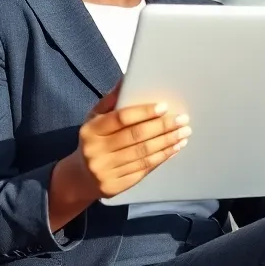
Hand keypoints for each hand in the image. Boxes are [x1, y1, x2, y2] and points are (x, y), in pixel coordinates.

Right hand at [67, 85, 190, 200]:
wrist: (80, 177)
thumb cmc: (94, 140)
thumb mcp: (95, 119)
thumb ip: (111, 101)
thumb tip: (127, 79)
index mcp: (90, 130)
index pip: (121, 118)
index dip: (144, 112)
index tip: (164, 107)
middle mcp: (96, 151)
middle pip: (136, 137)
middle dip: (163, 127)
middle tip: (182, 120)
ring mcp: (105, 170)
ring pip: (143, 154)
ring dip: (167, 143)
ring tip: (184, 134)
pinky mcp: (115, 186)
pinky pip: (143, 169)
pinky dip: (162, 158)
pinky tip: (174, 149)